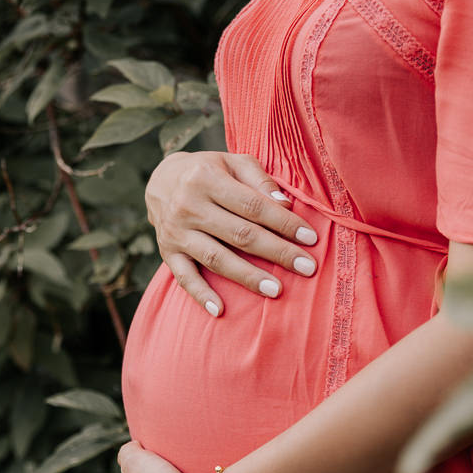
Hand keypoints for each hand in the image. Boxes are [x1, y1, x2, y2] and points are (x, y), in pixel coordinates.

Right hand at [145, 151, 319, 316]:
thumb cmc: (209, 171)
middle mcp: (188, 205)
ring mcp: (176, 231)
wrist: (161, 182)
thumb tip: (285, 205)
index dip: (283, 223)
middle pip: (239, 234)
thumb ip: (259, 180)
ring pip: (216, 258)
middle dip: (277, 252)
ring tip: (276, 290)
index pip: (253, 205)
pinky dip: (201, 294)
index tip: (310, 239)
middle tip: (306, 268)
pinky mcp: (167, 252)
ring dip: (247, 277)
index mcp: (206, 178)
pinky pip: (184, 277)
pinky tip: (220, 310)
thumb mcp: (233, 162)